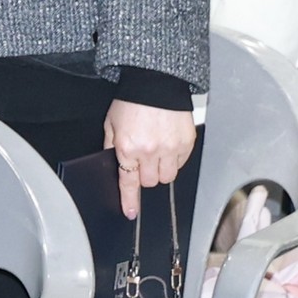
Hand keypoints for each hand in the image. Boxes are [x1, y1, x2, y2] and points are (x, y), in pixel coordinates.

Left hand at [104, 99, 194, 219]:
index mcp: (128, 148)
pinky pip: (181, 163)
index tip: (130, 212)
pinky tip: (167, 145)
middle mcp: (150, 151)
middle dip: (144, 175)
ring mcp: (171, 148)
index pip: (129, 182)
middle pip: (150, 181)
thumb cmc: (131, 102)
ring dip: (160, 170)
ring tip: (155, 153)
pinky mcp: (187, 143)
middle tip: (141, 160)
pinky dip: (173, 159)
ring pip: (167, 176)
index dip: (130, 200)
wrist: (156, 84)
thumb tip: (116, 166)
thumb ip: (112, 147)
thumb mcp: (111, 125)